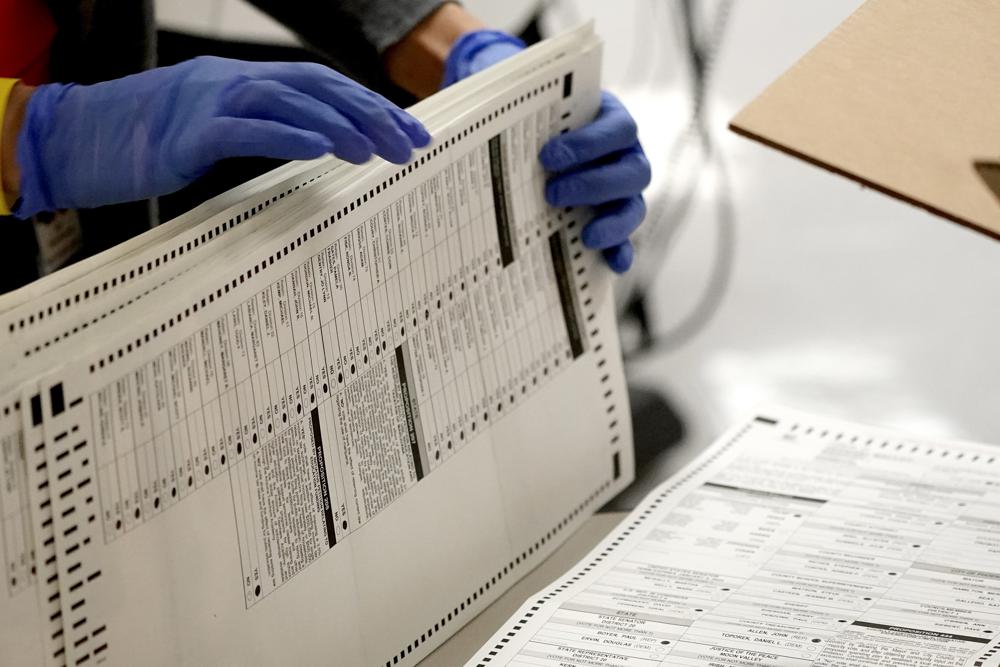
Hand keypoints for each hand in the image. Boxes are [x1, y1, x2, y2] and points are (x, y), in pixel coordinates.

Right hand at [12, 56, 429, 217]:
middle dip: (370, 115)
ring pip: (287, 101)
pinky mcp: (187, 132)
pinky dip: (286, 135)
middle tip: (410, 145)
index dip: (372, 107)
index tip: (412, 133)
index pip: (325, 88)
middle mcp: (236, 83)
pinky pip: (244, 129)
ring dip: (338, 124)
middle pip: (317, 88)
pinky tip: (320, 149)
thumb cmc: (152, 140)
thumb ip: (265, 129)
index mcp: (248, 83)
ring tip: (377, 150)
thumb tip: (319, 146)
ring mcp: (210, 103)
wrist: (81, 139)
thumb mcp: (219, 129)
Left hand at [444, 32, 650, 272]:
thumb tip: (448, 123)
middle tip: (551, 193)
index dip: (590, 143)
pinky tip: (611, 265)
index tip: (548, 156)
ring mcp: (622, 192)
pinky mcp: (613, 223)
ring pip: (634, 207)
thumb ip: (505, 105)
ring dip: (613, 222)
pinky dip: (621, 253)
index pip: (618, 129)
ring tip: (585, 236)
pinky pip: (627, 241)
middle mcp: (625, 156)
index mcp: (610, 120)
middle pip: (633, 171)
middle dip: (594, 184)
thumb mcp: (520, 107)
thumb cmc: (530, 121)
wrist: (532, 139)